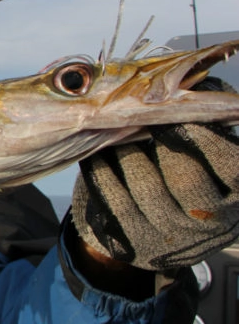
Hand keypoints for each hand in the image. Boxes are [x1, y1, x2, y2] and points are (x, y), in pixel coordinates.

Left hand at [72, 79, 238, 270]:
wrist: (157, 236)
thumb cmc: (185, 179)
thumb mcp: (208, 160)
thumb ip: (208, 127)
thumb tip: (196, 81)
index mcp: (236, 196)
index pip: (231, 165)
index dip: (207, 138)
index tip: (184, 115)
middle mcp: (209, 224)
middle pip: (185, 178)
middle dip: (161, 143)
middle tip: (147, 120)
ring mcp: (170, 237)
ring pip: (145, 186)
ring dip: (129, 152)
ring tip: (122, 134)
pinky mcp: (134, 242)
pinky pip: (113, 199)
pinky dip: (102, 169)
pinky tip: (99, 153)